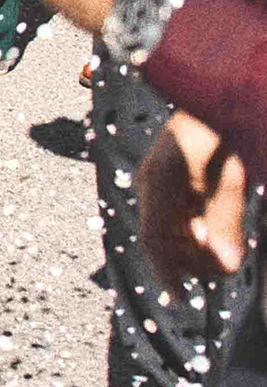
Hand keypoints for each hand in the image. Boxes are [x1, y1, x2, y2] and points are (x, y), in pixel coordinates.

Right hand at [139, 113, 248, 294]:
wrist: (219, 87)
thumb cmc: (220, 127)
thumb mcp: (232, 177)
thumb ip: (227, 222)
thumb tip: (225, 265)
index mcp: (158, 183)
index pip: (154, 241)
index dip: (167, 273)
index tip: (182, 299)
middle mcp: (155, 185)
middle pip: (168, 241)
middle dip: (195, 258)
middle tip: (227, 259)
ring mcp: (165, 181)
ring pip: (178, 231)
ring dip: (202, 245)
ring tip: (228, 239)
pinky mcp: (177, 179)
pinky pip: (186, 215)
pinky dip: (203, 228)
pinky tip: (220, 223)